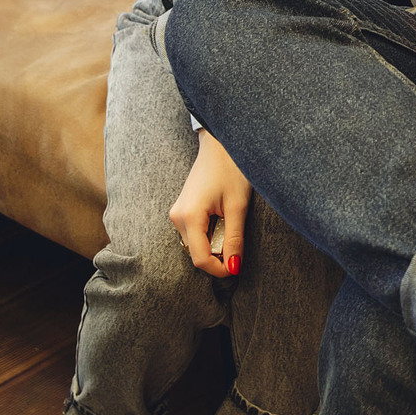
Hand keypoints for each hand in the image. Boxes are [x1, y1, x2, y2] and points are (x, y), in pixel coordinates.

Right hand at [169, 131, 249, 277]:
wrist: (220, 145)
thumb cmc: (231, 170)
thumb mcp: (237, 206)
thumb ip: (234, 239)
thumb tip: (233, 267)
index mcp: (189, 217)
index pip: (201, 259)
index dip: (220, 269)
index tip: (237, 267)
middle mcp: (177, 217)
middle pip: (197, 252)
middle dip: (218, 254)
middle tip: (238, 240)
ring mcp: (177, 213)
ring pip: (196, 244)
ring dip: (214, 243)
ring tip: (231, 222)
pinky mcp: (182, 210)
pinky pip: (194, 232)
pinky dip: (210, 233)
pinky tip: (222, 218)